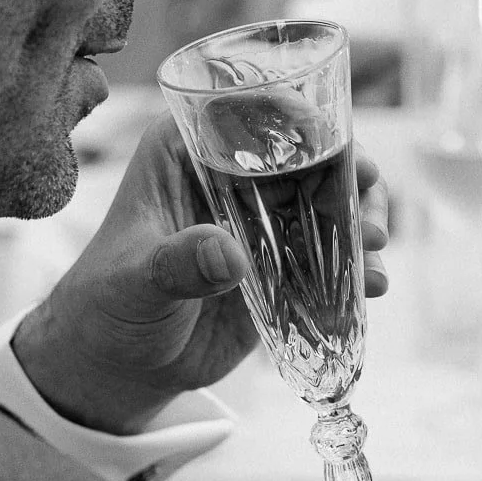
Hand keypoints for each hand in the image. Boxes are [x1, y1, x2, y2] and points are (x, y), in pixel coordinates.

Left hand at [12, 112, 389, 434]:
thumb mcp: (134, 282)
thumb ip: (176, 264)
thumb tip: (227, 254)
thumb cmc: (107, 306)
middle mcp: (232, 176)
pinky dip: (357, 264)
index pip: (250, 114)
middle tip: (370, 199)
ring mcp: (262, 219)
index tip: (334, 143)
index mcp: (188, 152)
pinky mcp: (284, 262)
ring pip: (328, 200)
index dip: (299, 120)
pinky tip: (371, 286)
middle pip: (306, 154)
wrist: (118, 366)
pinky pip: (331, 252)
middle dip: (348, 172)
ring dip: (360, 218)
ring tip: (374, 250)